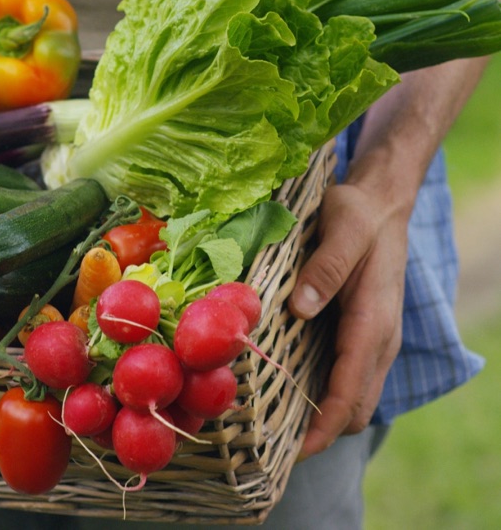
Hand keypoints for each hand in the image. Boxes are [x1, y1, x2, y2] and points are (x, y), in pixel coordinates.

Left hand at [289, 179, 406, 459]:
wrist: (380, 204)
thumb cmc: (359, 214)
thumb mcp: (343, 230)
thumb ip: (326, 269)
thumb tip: (301, 309)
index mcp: (374, 320)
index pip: (352, 390)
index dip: (324, 426)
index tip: (294, 451)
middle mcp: (379, 338)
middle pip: (357, 407)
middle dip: (322, 432)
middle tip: (274, 443)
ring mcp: (374, 337)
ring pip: (356, 396)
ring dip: (325, 416)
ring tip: (278, 423)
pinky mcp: (362, 331)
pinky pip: (349, 376)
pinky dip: (328, 394)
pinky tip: (294, 387)